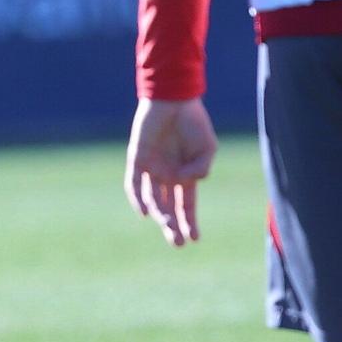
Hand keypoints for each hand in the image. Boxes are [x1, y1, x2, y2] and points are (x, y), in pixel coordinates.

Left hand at [125, 97, 217, 247]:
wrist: (175, 98)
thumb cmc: (194, 123)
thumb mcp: (208, 148)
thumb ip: (201, 168)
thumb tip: (187, 181)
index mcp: (185, 175)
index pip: (186, 206)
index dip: (189, 222)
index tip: (194, 239)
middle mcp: (167, 175)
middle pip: (168, 208)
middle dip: (172, 226)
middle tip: (177, 243)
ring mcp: (151, 168)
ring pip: (153, 198)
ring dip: (159, 213)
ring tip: (166, 224)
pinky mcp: (137, 158)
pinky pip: (134, 182)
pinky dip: (138, 197)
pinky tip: (144, 211)